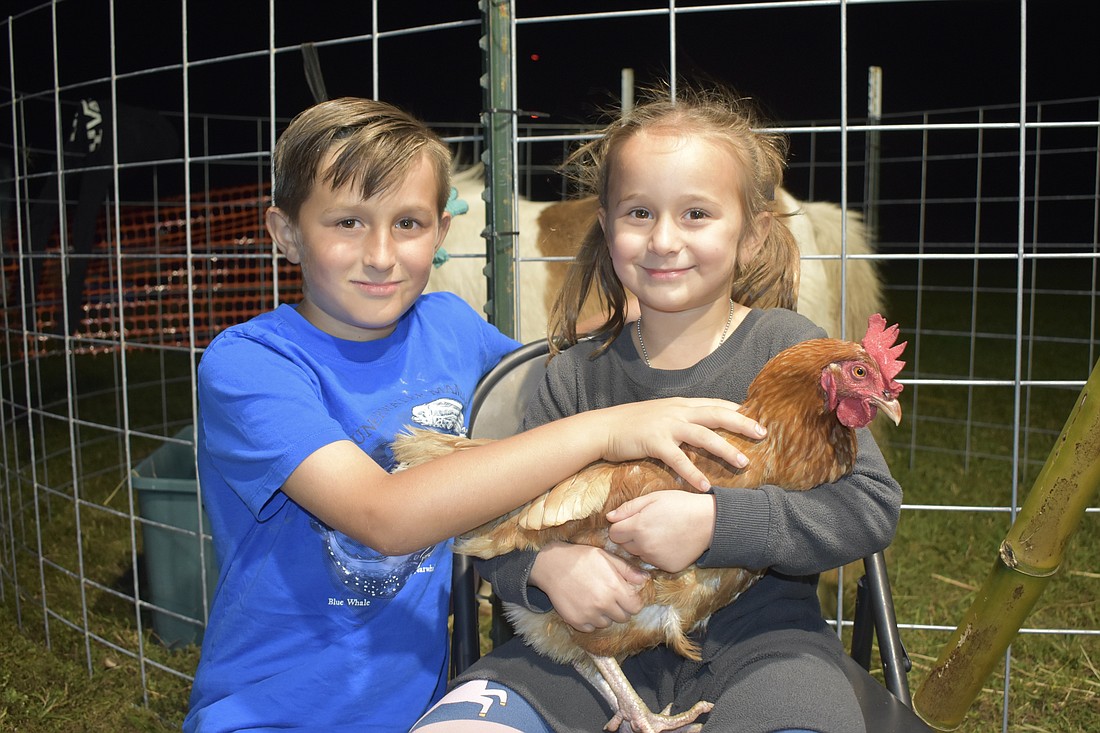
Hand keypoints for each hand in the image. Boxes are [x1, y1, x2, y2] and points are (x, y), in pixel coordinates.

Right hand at [529, 541, 648, 631]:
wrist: (551, 566)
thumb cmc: (580, 558)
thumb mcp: (605, 556)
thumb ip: (627, 569)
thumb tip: (646, 579)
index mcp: (614, 588)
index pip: (635, 607)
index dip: (633, 602)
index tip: (626, 596)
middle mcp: (603, 605)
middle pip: (623, 617)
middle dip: (620, 608)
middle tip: (610, 596)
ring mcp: (589, 615)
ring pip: (607, 623)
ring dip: (605, 615)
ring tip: (595, 599)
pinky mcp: (577, 622)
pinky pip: (591, 627)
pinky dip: (591, 620)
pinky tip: (585, 605)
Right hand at [599, 397, 765, 490]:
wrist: (604, 428)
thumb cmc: (631, 424)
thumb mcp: (660, 414)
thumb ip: (680, 418)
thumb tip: (698, 427)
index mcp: (681, 404)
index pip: (715, 403)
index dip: (737, 409)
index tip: (756, 416)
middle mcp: (678, 411)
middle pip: (717, 415)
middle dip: (742, 423)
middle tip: (763, 434)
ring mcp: (667, 426)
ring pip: (704, 436)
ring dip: (725, 449)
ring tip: (743, 462)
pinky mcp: (655, 442)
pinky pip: (679, 459)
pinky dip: (693, 473)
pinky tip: (705, 486)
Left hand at [607, 491, 715, 572]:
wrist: (710, 522)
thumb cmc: (681, 505)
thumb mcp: (653, 498)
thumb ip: (629, 508)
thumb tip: (609, 517)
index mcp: (638, 527)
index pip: (614, 533)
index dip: (620, 526)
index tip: (632, 520)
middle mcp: (645, 547)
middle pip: (625, 546)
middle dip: (631, 536)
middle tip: (648, 525)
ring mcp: (657, 559)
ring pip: (639, 554)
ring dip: (643, 546)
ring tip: (660, 533)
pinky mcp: (668, 567)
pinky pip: (654, 562)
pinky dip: (658, 554)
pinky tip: (669, 543)